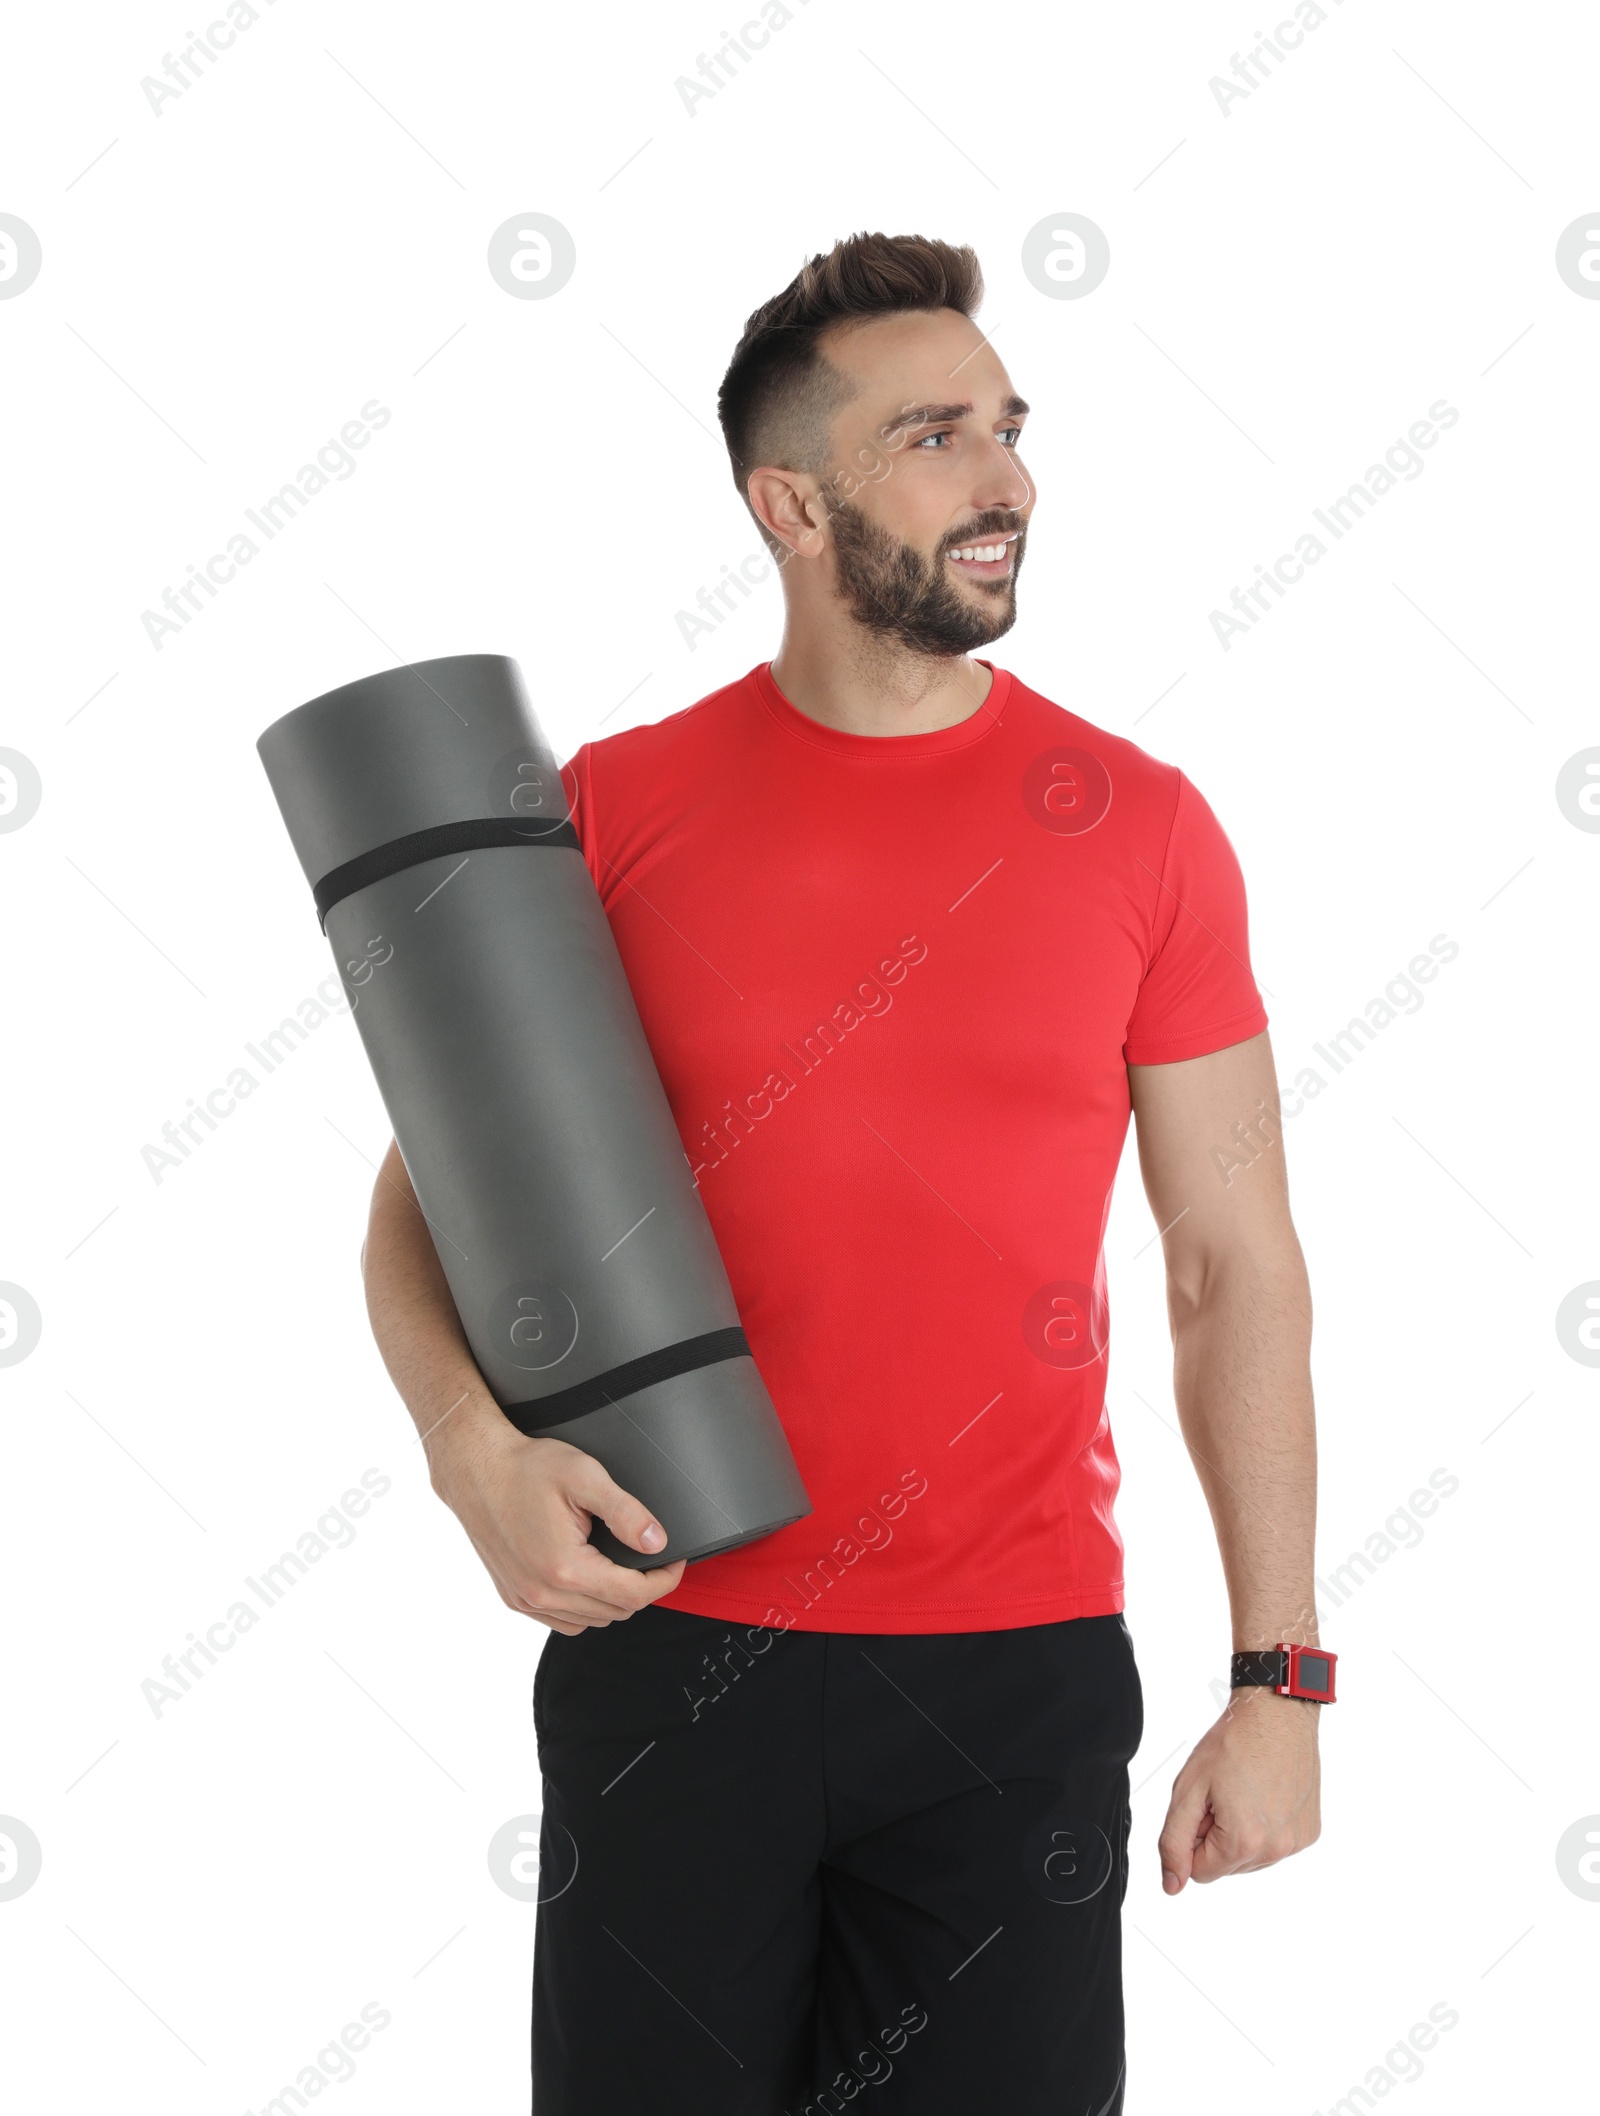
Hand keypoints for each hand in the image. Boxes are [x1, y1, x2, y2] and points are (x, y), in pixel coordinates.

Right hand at [429, 1409, 686, 1634]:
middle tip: (650, 1557)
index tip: (674, 1560)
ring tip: (619, 1565)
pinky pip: (562, 1621)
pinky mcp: (514, 1598)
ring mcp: (525, 1600)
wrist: (476, 1469)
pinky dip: (583, 1607)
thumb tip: (656, 1542)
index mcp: (564, 1568)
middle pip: (615, 1612)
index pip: (634, 1595)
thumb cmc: (525, 1468)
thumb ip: (626, 1512)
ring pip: (590, 1621)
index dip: (665, 1580)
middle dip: (641, 1587)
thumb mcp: (585, 1476)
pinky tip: (586, 1578)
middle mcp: (542, 1593)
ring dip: (612, 1600)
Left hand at [1157, 1684, 1320, 1892]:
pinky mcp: (1311, 1831)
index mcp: (1244, 1842)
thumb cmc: (1233, 1743)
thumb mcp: (1188, 1789)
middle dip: (1217, 1835)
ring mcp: (1297, 1842)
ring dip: (1241, 1832)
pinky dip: (1266, 1826)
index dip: (1193, 1836)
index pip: (1200, 1871)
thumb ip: (1174, 1842)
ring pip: (1251, 1858)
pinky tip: (1266, 1793)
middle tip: (1224, 1793)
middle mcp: (1277, 1850)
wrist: (1277, 1714)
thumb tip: (1172, 1885)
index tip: (1204, 1804)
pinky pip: (1276, 1844)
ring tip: (1245, 1791)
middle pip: (1227, 1865)